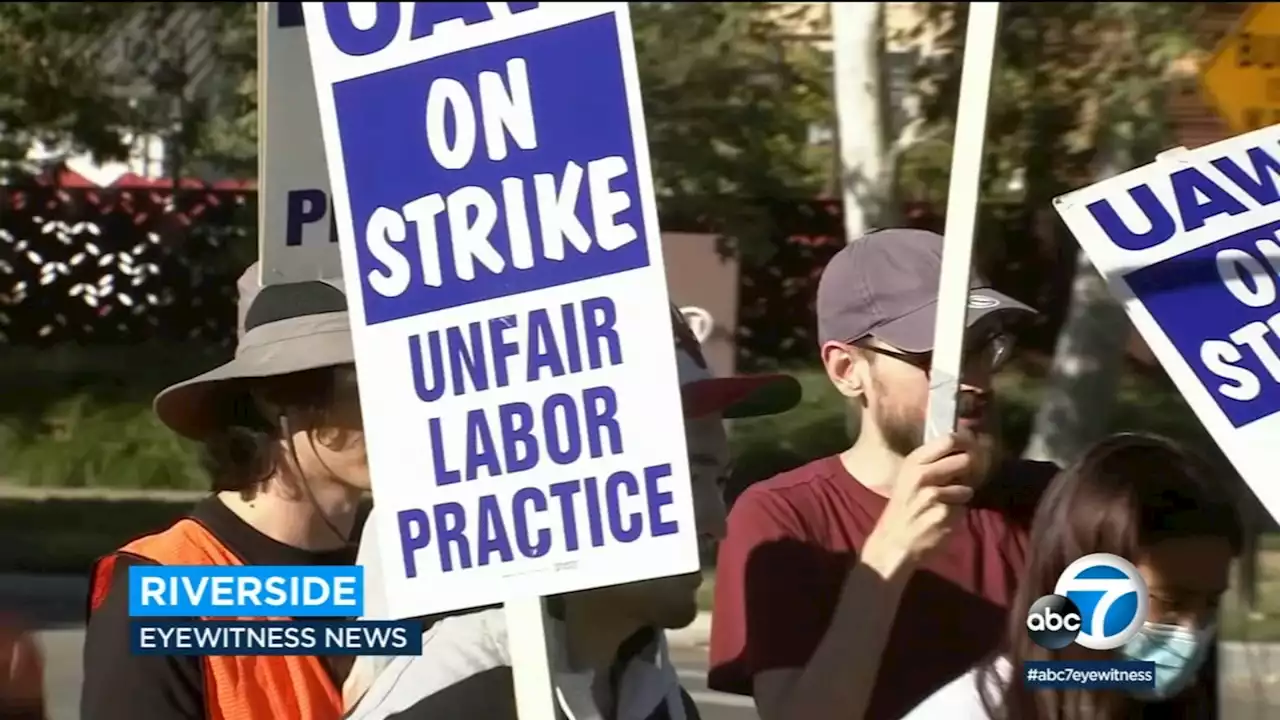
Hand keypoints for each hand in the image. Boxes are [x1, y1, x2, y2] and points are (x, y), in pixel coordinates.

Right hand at [861, 432, 975, 578]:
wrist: (893, 542)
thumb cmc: (903, 508)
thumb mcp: (908, 478)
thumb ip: (931, 462)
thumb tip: (963, 447)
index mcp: (913, 462)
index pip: (949, 439)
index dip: (966, 442)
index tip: (972, 448)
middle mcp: (922, 475)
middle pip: (964, 460)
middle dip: (969, 471)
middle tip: (962, 479)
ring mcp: (933, 495)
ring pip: (967, 488)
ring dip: (961, 497)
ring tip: (945, 504)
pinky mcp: (944, 514)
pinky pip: (963, 508)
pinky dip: (957, 513)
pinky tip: (943, 518)